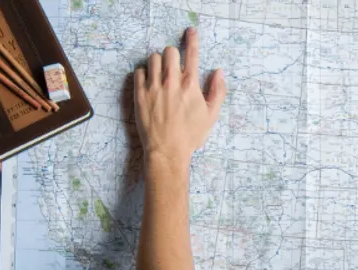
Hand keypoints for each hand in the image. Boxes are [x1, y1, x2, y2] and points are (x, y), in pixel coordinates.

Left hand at [134, 27, 226, 166]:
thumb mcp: (211, 115)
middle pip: (169, 51)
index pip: (192, 54)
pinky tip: (149, 82)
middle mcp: (171, 82)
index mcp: (190, 85)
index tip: (191, 31)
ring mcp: (153, 87)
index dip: (192, 39)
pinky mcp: (139, 94)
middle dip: (173, 54)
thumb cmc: (190, 135)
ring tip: (161, 74)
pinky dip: (144, 73)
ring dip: (158, 62)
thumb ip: (217, 91)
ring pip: (152, 58)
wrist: (167, 151)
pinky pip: (138, 71)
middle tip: (174, 66)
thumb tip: (219, 73)